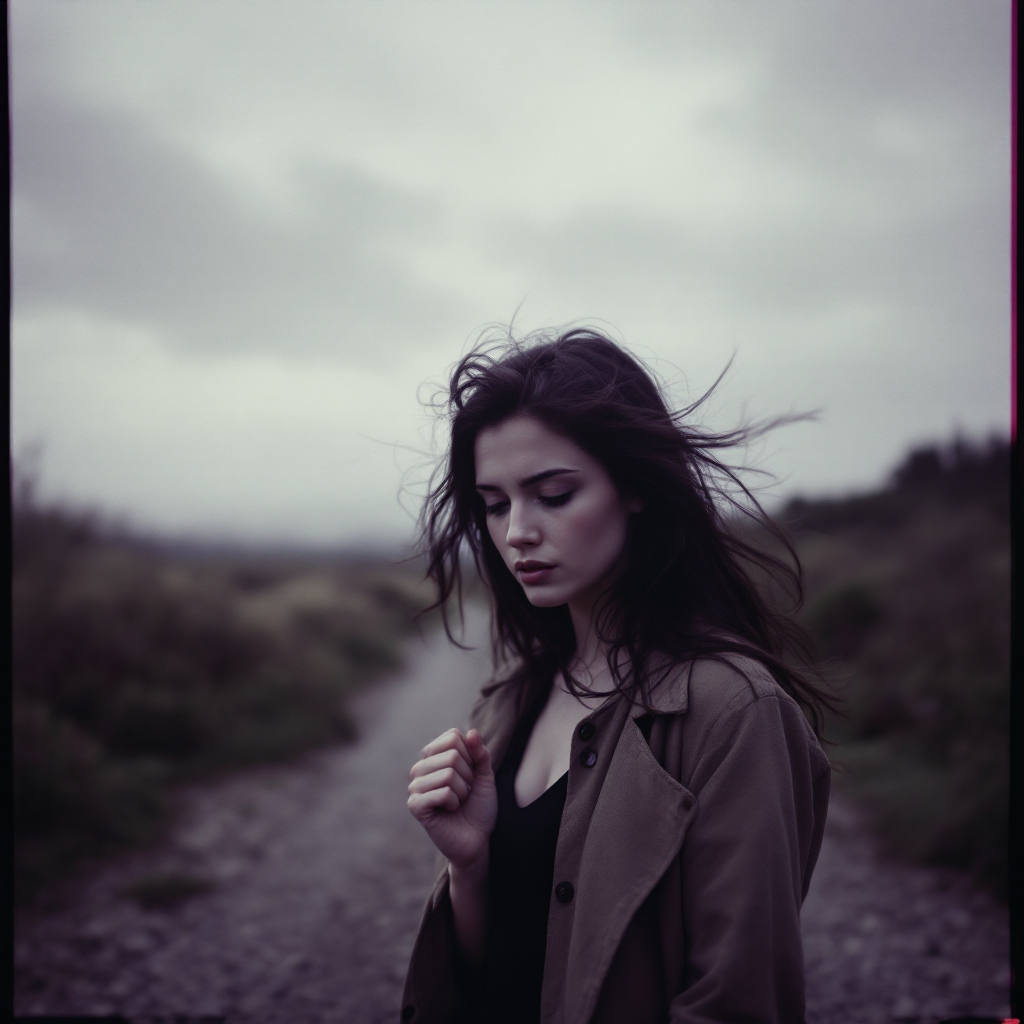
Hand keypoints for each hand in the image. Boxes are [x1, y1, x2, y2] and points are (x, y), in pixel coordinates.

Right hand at [408, 727, 496, 869]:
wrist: (476, 839)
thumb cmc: (478, 805)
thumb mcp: (485, 775)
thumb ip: (480, 753)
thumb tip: (471, 732)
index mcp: (434, 755)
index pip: (453, 737)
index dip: (471, 756)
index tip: (471, 774)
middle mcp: (421, 767)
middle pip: (452, 755)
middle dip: (468, 777)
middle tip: (465, 792)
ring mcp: (415, 786)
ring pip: (448, 774)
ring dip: (462, 791)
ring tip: (458, 801)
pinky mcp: (415, 805)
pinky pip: (443, 792)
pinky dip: (454, 802)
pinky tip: (450, 810)